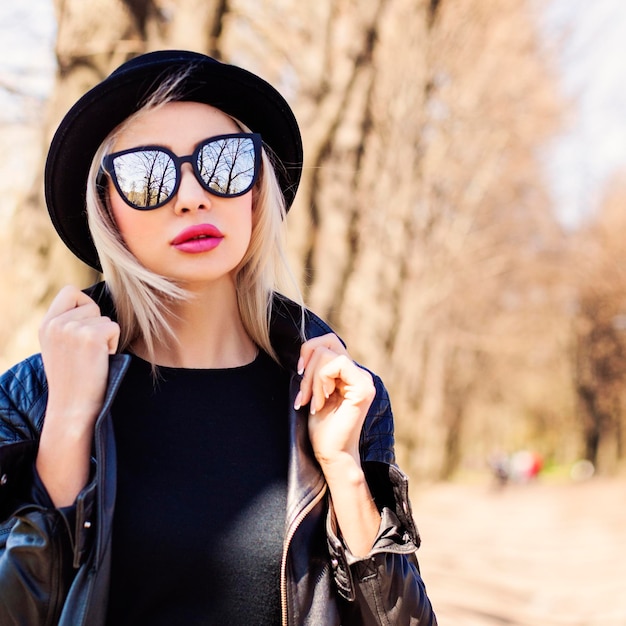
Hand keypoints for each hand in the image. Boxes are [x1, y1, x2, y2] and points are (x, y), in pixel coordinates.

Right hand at [36, 286, 119, 506]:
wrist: (72, 408)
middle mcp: (55, 323)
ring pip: (105, 318)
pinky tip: (101, 360)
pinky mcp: (90, 336)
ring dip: (106, 338)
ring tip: (93, 359)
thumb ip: (67, 324)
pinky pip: (114, 328)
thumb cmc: (73, 379)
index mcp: (46, 324)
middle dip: (97, 325)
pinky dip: (113, 345)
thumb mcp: (60, 346)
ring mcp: (72, 329)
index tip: (86, 328)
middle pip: (91, 303)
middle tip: (89, 350)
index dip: (85, 304)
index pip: (70, 292)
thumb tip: (90, 304)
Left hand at [294, 334, 375, 466]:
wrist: (330, 453)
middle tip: (304, 395)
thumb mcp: (313, 390)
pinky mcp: (363, 388)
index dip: (308, 351)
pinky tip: (321, 402)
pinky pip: (337, 364)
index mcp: (348, 373)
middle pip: (327, 343)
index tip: (299, 373)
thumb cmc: (321, 426)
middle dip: (308, 366)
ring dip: (312, 379)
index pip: (328, 341)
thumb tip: (305, 347)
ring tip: (313, 402)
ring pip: (328, 354)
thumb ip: (316, 368)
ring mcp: (364, 380)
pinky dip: (321, 381)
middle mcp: (359, 373)